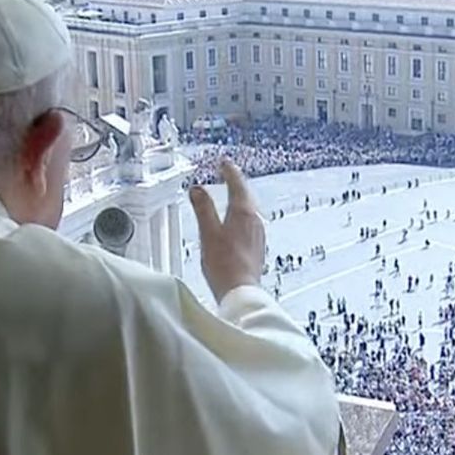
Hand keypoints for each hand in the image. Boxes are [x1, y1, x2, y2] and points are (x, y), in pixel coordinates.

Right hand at [189, 159, 265, 302]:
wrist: (240, 292)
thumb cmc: (225, 265)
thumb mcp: (208, 232)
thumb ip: (203, 208)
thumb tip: (197, 189)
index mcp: (243, 213)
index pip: (237, 184)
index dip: (229, 172)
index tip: (224, 163)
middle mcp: (255, 221)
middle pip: (245, 195)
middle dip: (235, 183)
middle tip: (227, 174)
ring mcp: (258, 234)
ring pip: (248, 209)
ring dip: (238, 199)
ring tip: (230, 195)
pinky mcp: (256, 247)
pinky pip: (249, 223)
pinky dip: (240, 215)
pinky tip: (235, 223)